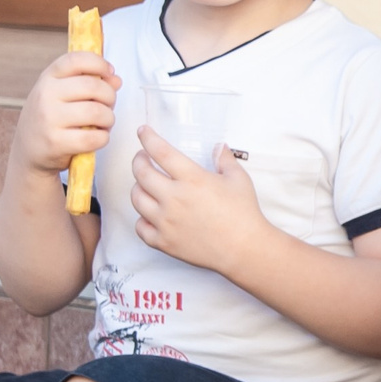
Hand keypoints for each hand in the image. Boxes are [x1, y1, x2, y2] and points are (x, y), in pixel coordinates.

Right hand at [15, 50, 118, 178]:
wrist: (29, 150)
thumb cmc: (52, 118)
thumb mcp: (62, 94)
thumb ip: (89, 83)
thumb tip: (116, 80)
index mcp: (48, 77)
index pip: (76, 59)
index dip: (99, 63)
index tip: (110, 72)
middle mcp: (46, 94)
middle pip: (93, 86)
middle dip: (110, 96)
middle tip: (108, 106)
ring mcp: (49, 119)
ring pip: (96, 112)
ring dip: (108, 119)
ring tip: (103, 123)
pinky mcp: (56, 142)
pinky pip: (93, 138)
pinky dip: (103, 138)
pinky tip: (97, 138)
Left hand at [128, 127, 270, 272]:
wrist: (244, 249)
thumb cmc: (244, 213)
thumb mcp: (239, 180)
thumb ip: (225, 159)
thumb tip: (219, 146)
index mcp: (192, 179)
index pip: (160, 151)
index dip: (148, 138)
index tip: (143, 132)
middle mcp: (174, 198)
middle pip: (141, 173)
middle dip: (138, 160)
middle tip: (143, 158)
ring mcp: (166, 221)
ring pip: (136, 198)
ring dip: (138, 188)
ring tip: (146, 186)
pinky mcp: (164, 242)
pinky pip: (140, 227)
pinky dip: (142, 219)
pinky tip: (151, 215)